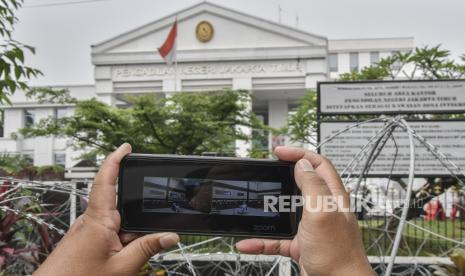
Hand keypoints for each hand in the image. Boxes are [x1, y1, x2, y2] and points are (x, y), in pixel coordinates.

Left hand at [34, 143, 179, 275]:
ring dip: (128, 235)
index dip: (115, 160)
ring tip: (128, 256)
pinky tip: (122, 258)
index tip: (126, 147)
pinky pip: (109, 232)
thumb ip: (147, 249)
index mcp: (98, 221)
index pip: (106, 180)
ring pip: (116, 222)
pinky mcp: (85, 240)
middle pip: (119, 205)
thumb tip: (170, 235)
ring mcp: (86, 231)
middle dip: (135, 216)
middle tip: (143, 231)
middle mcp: (90, 221)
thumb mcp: (122, 268)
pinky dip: (120, 242)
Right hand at [236, 147, 372, 275]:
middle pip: (300, 183)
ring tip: (255, 205)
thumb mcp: (323, 213)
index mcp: (332, 196)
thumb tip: (303, 164)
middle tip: (266, 172)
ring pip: (285, 211)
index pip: (318, 164)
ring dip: (268, 211)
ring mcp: (310, 227)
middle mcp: (322, 209)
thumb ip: (313, 186)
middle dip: (281, 177)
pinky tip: (249, 243)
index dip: (299, 153)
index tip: (279, 152)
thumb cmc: (338, 256)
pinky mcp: (300, 245)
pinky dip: (261, 240)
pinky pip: (276, 238)